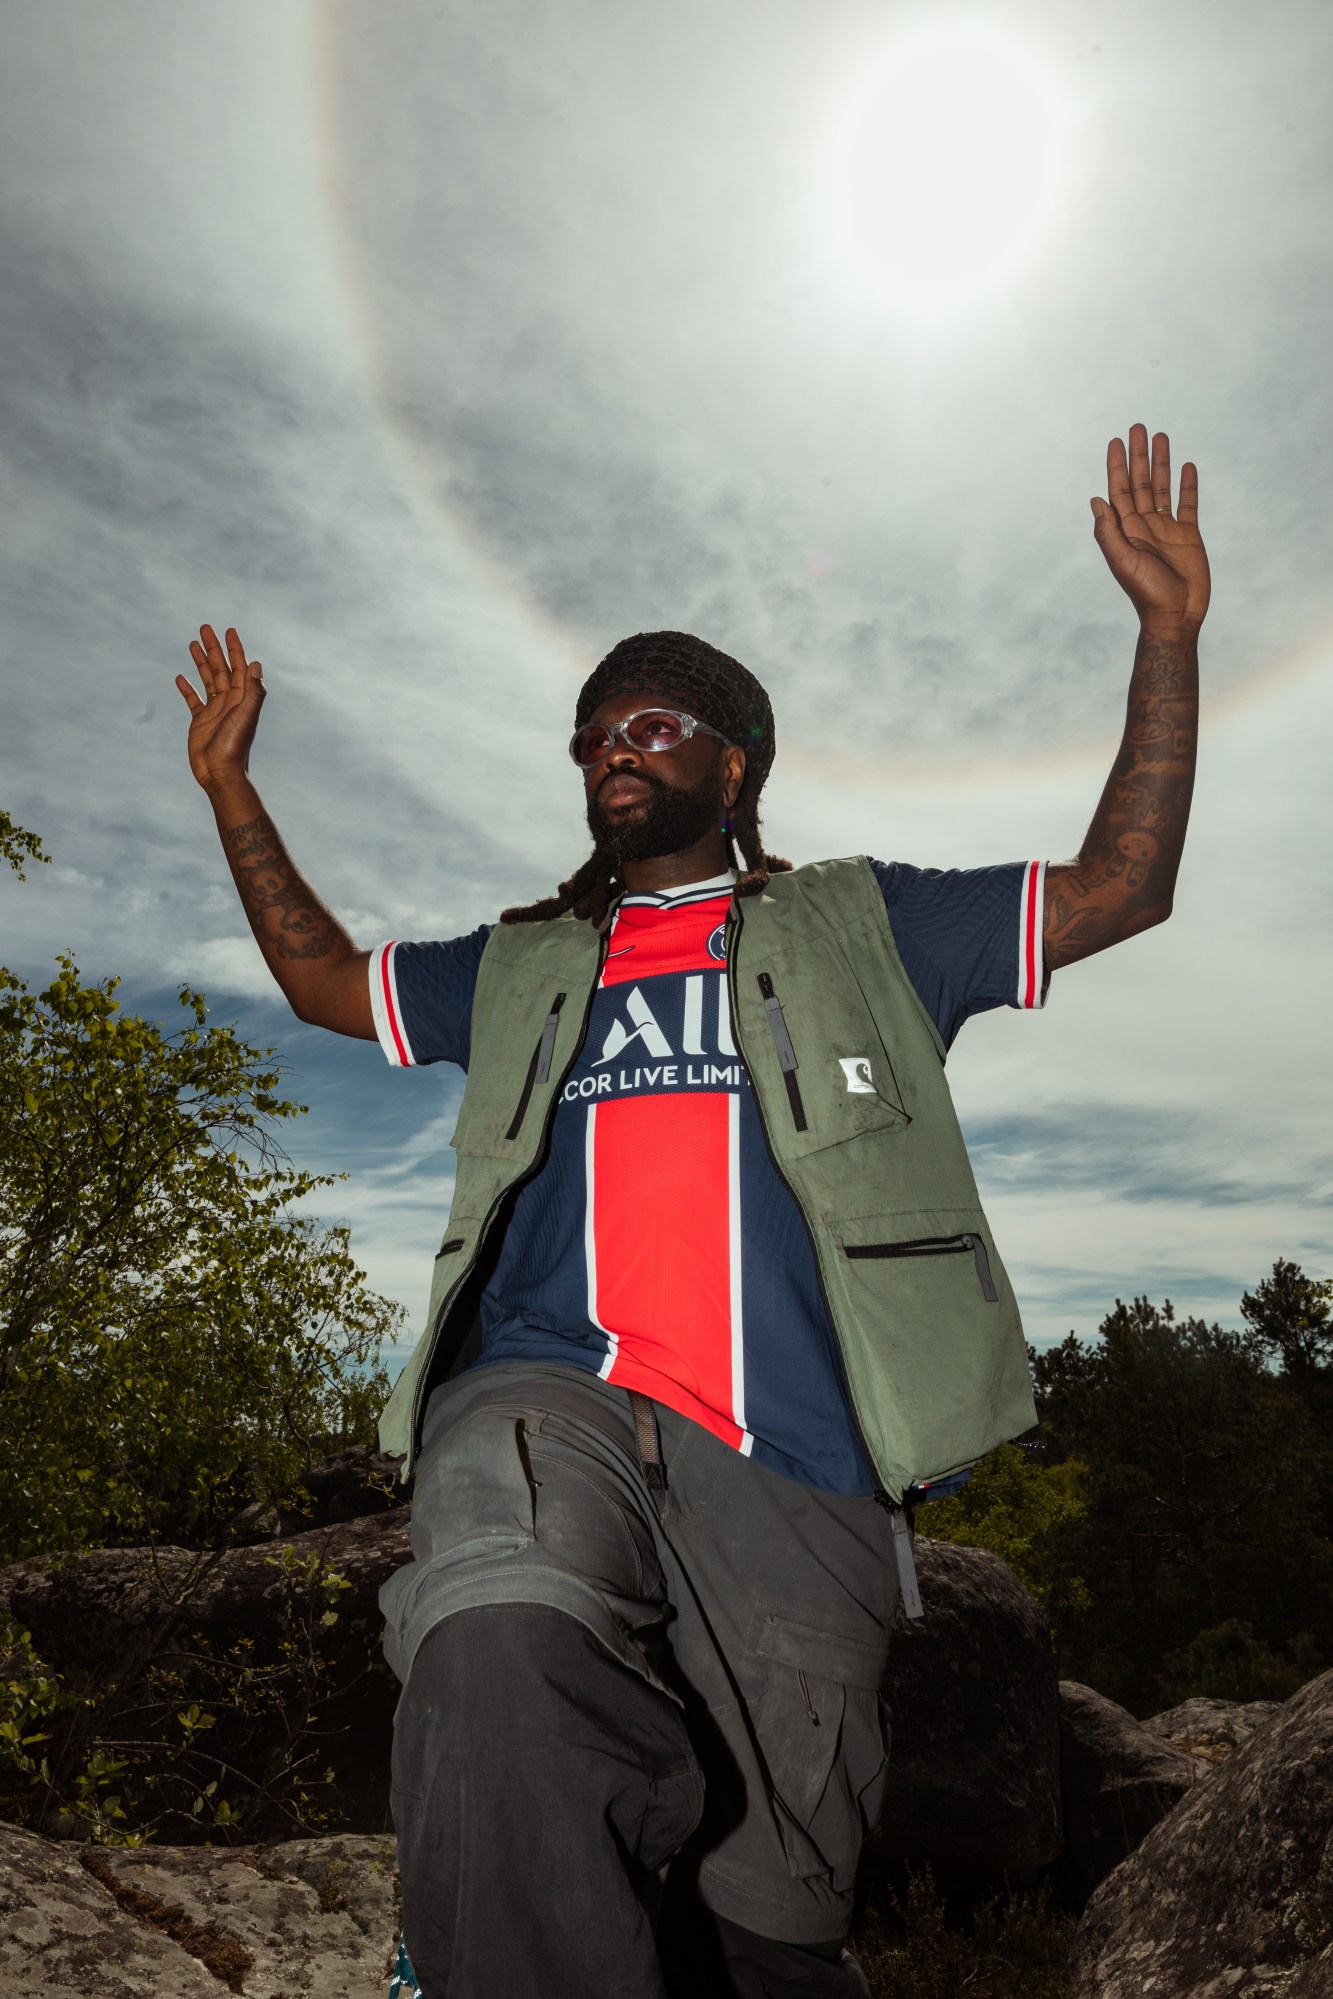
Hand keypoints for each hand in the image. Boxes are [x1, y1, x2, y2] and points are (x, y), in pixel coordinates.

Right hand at [175, 625, 265, 793]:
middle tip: (205, 628)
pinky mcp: (200, 721)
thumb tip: (255, 664)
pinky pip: (193, 699)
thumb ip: (253, 691)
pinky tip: (180, 677)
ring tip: (192, 643)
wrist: (220, 772)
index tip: (228, 630)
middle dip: (214, 648)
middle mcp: (230, 701)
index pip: (239, 667)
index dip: (234, 648)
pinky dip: (187, 688)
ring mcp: (215, 710)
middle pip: (221, 668)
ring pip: (207, 679)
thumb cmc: (234, 746)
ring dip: (201, 662)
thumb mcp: (246, 716)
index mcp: (242, 698)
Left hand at [1091, 425, 1209, 637]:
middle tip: (1138, 427)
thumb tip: (1095, 500)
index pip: (1119, 489)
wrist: (1175, 616)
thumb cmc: (1145, 593)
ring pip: (1162, 488)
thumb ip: (1109, 531)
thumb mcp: (1122, 561)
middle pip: (1140, 482)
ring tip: (1161, 437)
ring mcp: (1166, 529)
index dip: (1116, 465)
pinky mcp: (1188, 536)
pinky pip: (1187, 505)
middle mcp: (1144, 525)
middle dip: (1138, 455)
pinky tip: (1187, 466)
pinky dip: (1187, 486)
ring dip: (1161, 463)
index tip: (1116, 440)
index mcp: (1125, 529)